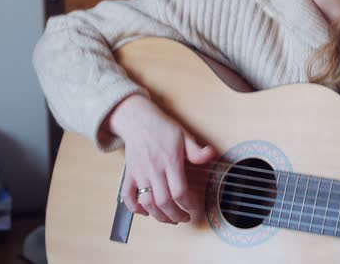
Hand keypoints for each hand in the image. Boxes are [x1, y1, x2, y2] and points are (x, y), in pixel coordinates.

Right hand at [109, 94, 216, 223]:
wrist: (137, 119)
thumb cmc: (162, 127)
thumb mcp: (184, 135)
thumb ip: (196, 150)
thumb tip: (211, 154)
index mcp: (170, 161)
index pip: (179, 191)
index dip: (188, 203)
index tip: (194, 206)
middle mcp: (154, 169)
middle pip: (164, 202)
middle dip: (175, 215)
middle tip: (184, 218)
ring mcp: (140, 173)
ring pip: (147, 203)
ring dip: (158, 216)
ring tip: (169, 219)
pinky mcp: (129, 174)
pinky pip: (127, 196)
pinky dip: (135, 208)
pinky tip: (145, 212)